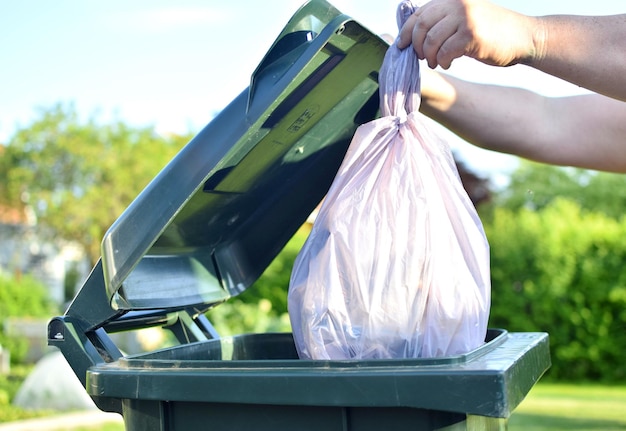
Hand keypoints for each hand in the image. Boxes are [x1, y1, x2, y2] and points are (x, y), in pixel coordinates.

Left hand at [397, 0, 539, 68]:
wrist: (524, 37)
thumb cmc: (492, 32)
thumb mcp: (465, 19)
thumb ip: (443, 22)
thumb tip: (413, 37)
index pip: (419, 14)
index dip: (407, 32)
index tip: (402, 46)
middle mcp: (457, 3)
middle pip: (422, 27)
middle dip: (418, 46)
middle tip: (424, 58)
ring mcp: (465, 17)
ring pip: (431, 41)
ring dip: (430, 56)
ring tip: (437, 62)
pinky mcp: (471, 34)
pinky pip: (445, 52)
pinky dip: (443, 61)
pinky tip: (448, 63)